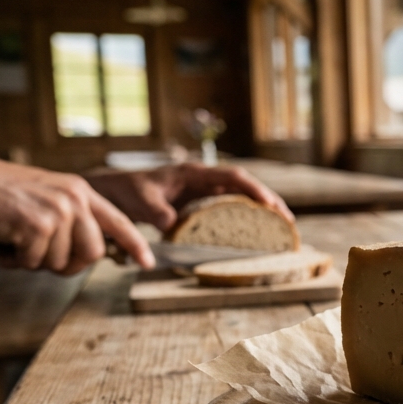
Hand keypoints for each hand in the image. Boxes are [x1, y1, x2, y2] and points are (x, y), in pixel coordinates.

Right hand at [0, 156, 154, 272]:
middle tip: (38, 257)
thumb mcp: (45, 198)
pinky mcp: (38, 225)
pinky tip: (1, 240)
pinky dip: (14, 260)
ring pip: (61, 261)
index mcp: (79, 190)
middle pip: (93, 253)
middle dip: (68, 265)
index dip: (134, 244)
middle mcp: (75, 198)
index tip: (148, 262)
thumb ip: (70, 221)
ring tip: (14, 239)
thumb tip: (88, 256)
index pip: (117, 221)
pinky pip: (34, 263)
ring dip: (34, 260)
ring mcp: (58, 210)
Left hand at [85, 163, 292, 230]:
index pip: (231, 176)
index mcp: (193, 172)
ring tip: (281, 227)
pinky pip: (230, 207)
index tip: (267, 204)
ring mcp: (204, 190)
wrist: (116, 191)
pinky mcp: (201, 203)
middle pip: (245, 185)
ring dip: (262, 210)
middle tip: (287, 220)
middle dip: (268, 200)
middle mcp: (204, 179)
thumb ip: (157, 211)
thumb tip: (173, 225)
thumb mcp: (142, 201)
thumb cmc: (128, 191)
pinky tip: (257, 231)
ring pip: (241, 196)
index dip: (252, 189)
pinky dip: (246, 217)